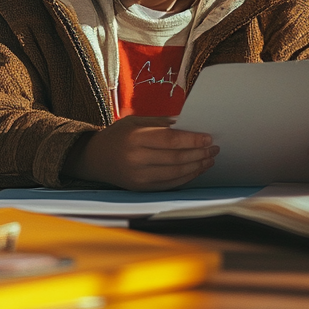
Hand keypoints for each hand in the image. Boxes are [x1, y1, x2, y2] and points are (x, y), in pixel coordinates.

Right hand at [64, 115, 218, 189]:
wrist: (94, 158)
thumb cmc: (119, 135)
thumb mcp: (137, 121)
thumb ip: (162, 122)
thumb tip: (191, 124)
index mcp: (136, 138)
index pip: (171, 140)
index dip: (193, 140)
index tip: (209, 138)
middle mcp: (136, 159)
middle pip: (176, 159)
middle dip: (199, 154)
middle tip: (214, 148)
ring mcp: (138, 177)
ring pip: (175, 174)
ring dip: (196, 167)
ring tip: (210, 159)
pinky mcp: (140, 188)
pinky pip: (168, 184)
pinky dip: (186, 178)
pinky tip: (196, 169)